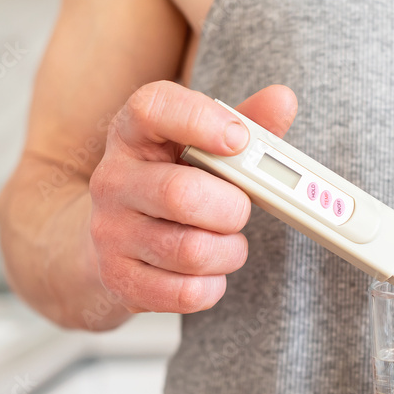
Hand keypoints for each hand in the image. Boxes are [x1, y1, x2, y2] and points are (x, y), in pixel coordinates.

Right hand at [89, 81, 296, 312]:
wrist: (113, 240)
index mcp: (134, 133)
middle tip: (238, 211)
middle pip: (183, 195)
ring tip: (225, 243)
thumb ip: (246, 124)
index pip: (154, 109)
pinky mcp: (118, 279)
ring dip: (229, 252)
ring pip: (191, 251)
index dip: (201, 120)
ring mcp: (109, 232)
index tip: (239, 138)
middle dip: (232, 210)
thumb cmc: (171, 184)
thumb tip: (283, 100)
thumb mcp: (202, 148)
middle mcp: (113, 179)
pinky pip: (185, 293)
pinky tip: (206, 271)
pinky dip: (213, 286)